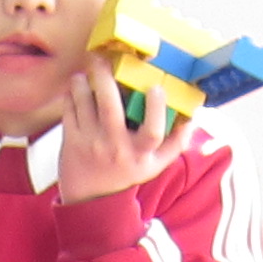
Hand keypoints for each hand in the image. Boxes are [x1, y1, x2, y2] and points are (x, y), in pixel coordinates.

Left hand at [51, 55, 187, 208]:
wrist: (92, 200)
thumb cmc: (127, 174)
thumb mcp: (155, 164)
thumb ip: (176, 142)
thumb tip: (193, 116)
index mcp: (140, 153)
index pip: (153, 132)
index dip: (156, 109)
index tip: (156, 88)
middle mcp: (116, 148)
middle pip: (111, 110)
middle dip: (105, 81)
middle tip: (103, 62)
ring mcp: (91, 144)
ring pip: (85, 105)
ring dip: (83, 83)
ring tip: (86, 72)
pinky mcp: (71, 142)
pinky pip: (69, 111)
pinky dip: (71, 96)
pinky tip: (76, 88)